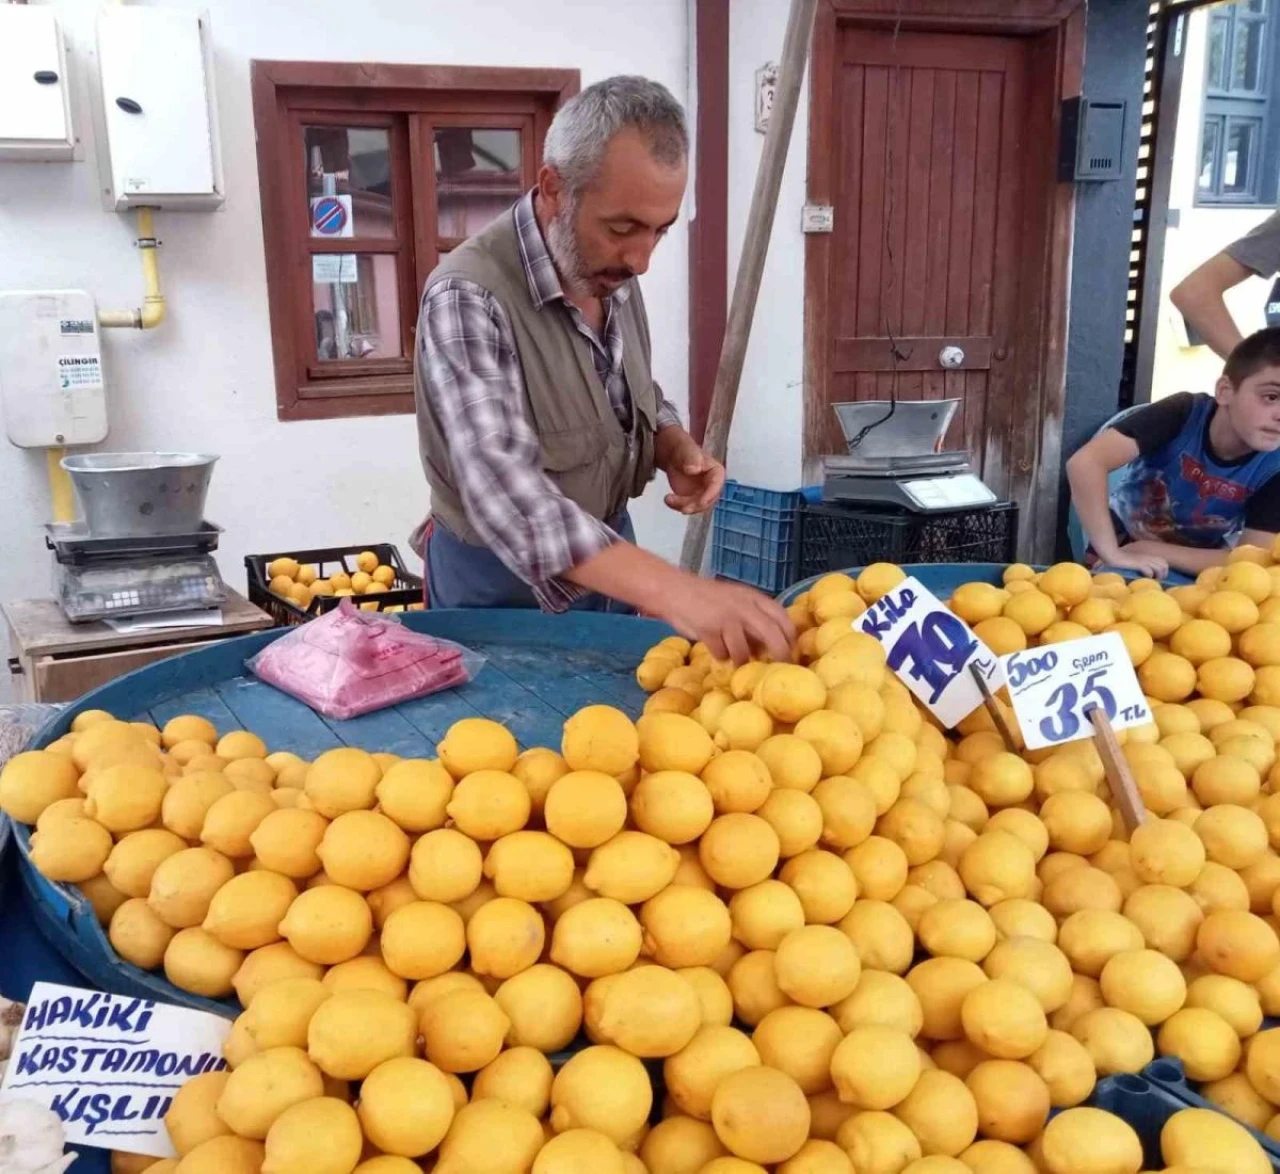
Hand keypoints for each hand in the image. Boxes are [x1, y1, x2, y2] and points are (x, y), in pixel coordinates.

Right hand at [653, 577, 795, 664]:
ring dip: (739, 659)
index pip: (783, 618)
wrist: (675, 590)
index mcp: (754, 598)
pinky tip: (713, 646)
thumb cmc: (709, 600)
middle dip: (780, 654)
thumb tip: (771, 648)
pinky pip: (721, 654)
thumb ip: (754, 620)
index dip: (790, 638)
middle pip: (772, 634)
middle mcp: (744, 606)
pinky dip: (719, 655)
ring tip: (732, 655)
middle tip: (779, 669)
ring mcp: (727, 618)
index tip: (791, 654)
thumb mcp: (737, 602)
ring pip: (744, 651)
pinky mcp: (709, 629)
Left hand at [658, 429, 725, 514]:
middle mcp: (712, 485)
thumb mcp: (686, 450)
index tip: (701, 502)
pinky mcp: (692, 499)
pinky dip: (677, 506)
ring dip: (683, 506)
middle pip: (707, 500)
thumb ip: (691, 458)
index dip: (710, 495)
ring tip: (668, 499)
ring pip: (697, 506)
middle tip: (683, 508)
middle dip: (695, 506)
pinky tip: (668, 499)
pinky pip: (687, 507)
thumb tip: (694, 468)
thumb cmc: (684, 450)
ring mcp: (702, 493)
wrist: (674, 456)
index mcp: (716, 472)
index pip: (716, 486)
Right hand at [1104, 545, 1168, 579]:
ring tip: (1152, 581)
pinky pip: (1149, 571)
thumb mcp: (1133, 559)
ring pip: (1159, 568)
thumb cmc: (1120, 558)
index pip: (1164, 562)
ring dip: (1157, 576)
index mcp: (1148, 555)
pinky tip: (1144, 578)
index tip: (1158, 577)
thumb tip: (1145, 570)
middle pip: (1164, 565)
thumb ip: (1140, 562)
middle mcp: (1148, 556)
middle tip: (1157, 580)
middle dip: (1163, 574)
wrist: (1112, 555)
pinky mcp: (1139, 564)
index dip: (1164, 570)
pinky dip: (1149, 576)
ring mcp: (1144, 560)